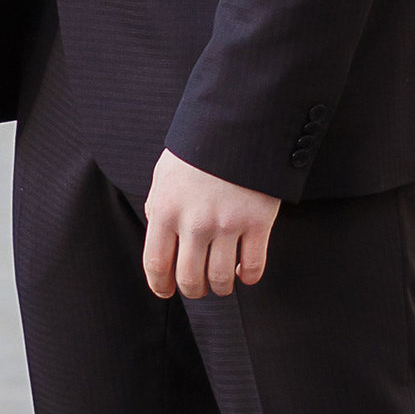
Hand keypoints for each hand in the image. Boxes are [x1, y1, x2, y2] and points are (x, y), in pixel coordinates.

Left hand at [143, 149, 279, 300]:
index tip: (166, 290)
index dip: (160, 285)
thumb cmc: (198, 149)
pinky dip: (248, 277)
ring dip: (221, 287)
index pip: (156, 264)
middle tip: (199, 286)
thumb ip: (159, 208)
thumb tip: (161, 241)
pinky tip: (244, 272)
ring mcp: (228, 224)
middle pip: (190, 279)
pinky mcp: (258, 222)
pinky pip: (253, 267)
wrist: (238, 123)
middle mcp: (194, 222)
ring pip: (221, 279)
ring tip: (222, 281)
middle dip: (193, 289)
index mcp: (165, 210)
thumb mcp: (165, 175)